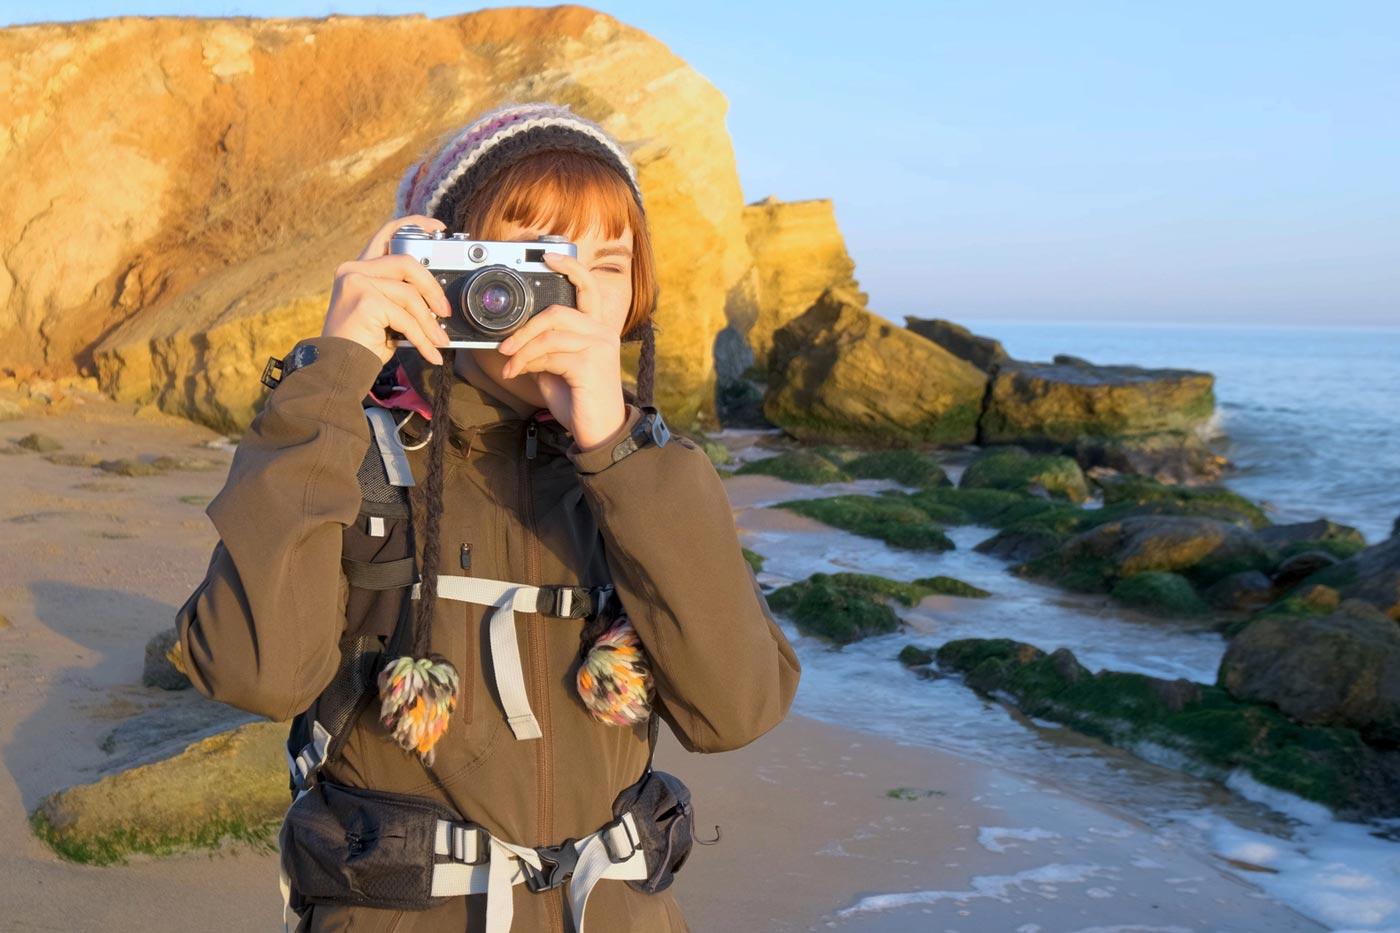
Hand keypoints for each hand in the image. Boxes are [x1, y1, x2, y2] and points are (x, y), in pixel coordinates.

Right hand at [321, 215, 452, 365]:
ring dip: (429, 323)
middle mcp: (353, 269)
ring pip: (409, 294)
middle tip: (445, 312)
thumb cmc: (361, 344)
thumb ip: (401, 296)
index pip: (387, 234)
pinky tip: (430, 352)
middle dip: (433, 288)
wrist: (336, 369)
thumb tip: (438, 299)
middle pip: (407, 262)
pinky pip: (405, 317)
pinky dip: (422, 338)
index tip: (439, 228)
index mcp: (358, 268)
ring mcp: (356, 283)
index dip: (414, 224)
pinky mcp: (364, 301)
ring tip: (438, 341)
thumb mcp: (384, 313)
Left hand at [496, 251, 626, 450]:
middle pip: (557, 311)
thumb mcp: (555, 369)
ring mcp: (599, 347)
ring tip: (509, 365)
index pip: (587, 288)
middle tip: (504, 345)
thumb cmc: (579, 399)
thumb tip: (513, 339)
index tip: (548, 257)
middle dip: (524, 328)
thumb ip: (542, 349)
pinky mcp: (591, 364)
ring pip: (550, 333)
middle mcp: (602, 332)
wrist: (599, 432)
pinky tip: (520, 374)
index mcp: (596, 328)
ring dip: (522, 349)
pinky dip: (528, 363)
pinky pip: (550, 354)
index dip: (569, 268)